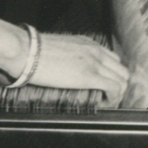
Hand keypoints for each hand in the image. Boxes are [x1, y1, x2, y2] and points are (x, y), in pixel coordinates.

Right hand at [16, 31, 130, 103]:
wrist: (25, 50)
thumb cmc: (34, 51)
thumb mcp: (60, 48)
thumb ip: (70, 55)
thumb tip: (66, 67)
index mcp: (88, 44)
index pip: (113, 60)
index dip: (112, 75)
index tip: (105, 86)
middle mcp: (95, 51)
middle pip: (121, 70)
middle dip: (118, 85)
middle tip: (107, 97)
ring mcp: (94, 62)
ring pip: (122, 80)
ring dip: (117, 93)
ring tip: (104, 102)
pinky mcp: (88, 76)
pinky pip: (114, 88)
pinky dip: (113, 98)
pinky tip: (103, 103)